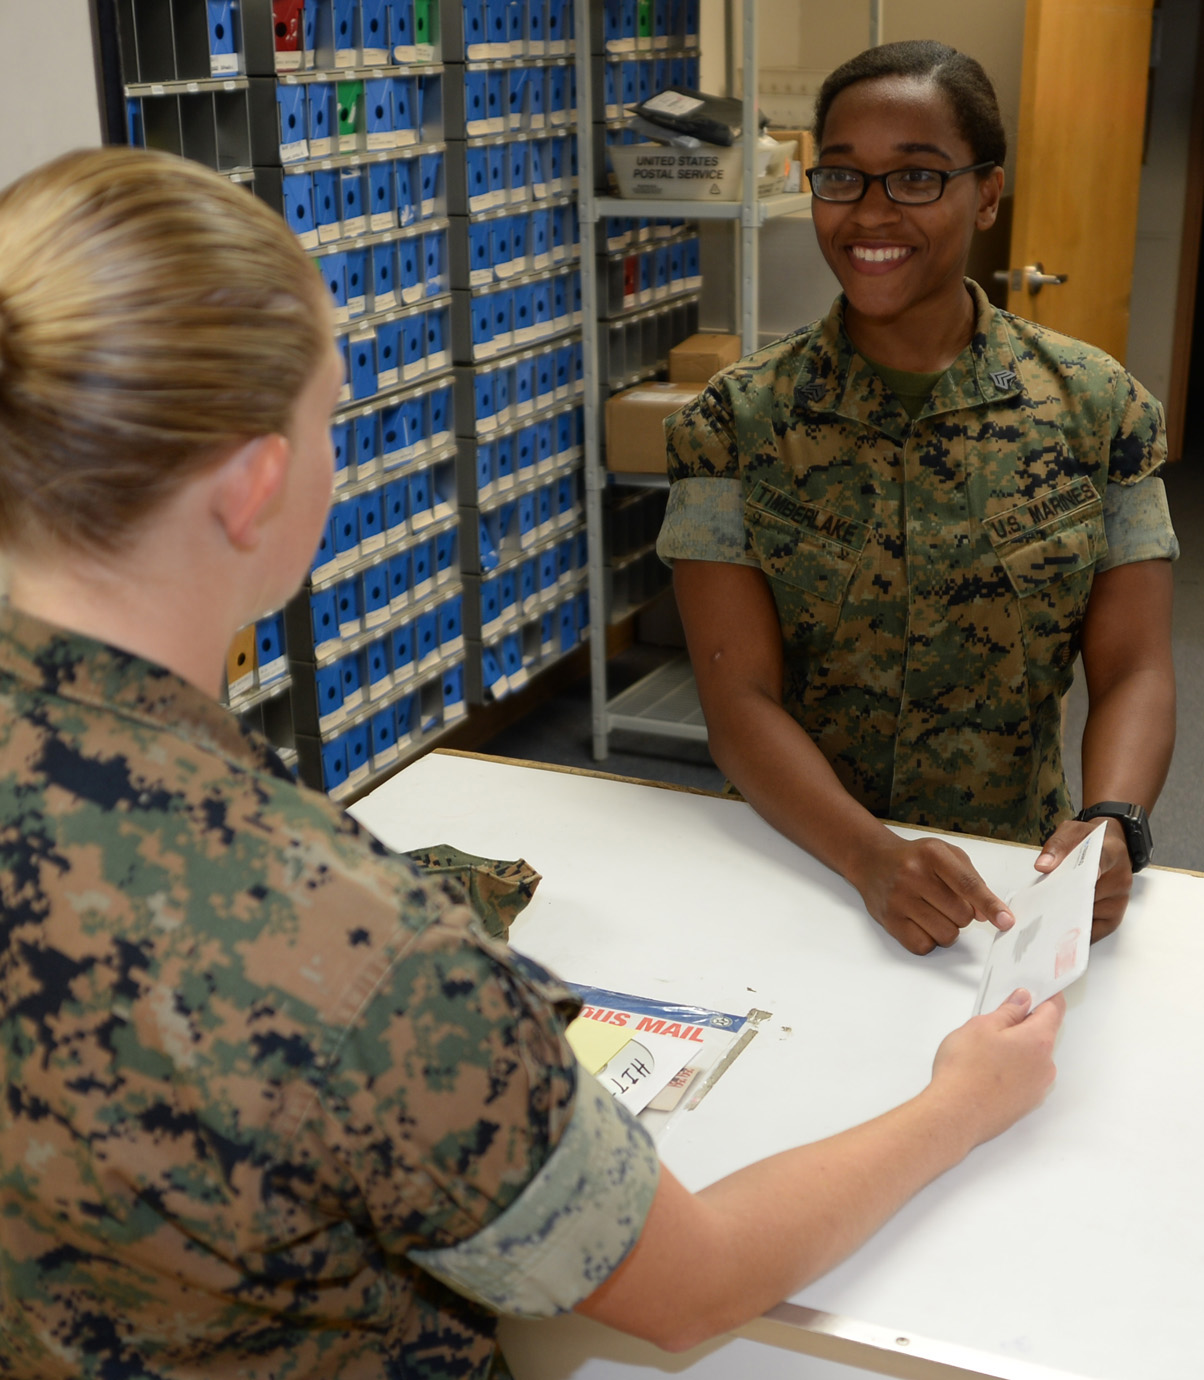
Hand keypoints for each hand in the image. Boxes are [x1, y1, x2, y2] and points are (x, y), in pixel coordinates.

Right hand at [849, 833, 1013, 955]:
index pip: (968, 885)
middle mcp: (913, 875)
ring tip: (933, 911)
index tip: (1005, 921)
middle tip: (946, 901)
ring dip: (948, 928)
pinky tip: (921, 922)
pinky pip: (924, 946)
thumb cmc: (915, 858)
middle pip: (961, 915)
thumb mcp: (946, 854)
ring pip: (946, 934)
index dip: (989, 905)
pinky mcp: (889, 921)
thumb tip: (987, 915)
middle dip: (963, 914)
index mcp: (932, 855)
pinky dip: (930, 939)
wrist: (872, 860)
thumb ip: (972, 880)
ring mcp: (899, 899)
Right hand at [928, 989, 1064, 1146]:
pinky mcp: (1025, 1104)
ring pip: (1032, 1057)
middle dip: (1023, 1024)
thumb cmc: (965, 1070)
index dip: (1048, 995)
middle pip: (1042, 1035)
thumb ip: (1007, 1011)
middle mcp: (1045, 1066)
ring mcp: (1037, 1088)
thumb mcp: (981, 1026)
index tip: (1040, 988)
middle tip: (995, 1020)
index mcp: (1038, 1041)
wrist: (954, 1114)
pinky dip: (1012, 1069)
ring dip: (1016, 1049)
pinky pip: (1025, 1077)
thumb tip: (1023, 1000)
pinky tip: (986, 1070)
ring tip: (984, 1051)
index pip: (1054, 1010)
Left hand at [1035, 817, 1131, 941]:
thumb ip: (1058, 846)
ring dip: (1068, 917)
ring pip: (1091, 914)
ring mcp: (1119, 899)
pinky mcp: (1114, 917)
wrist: (1109, 847)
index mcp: (1111, 852)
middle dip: (1066, 899)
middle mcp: (1120, 878)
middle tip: (1041, 907)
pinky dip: (1076, 931)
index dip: (1095, 868)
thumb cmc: (1089, 841)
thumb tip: (1043, 866)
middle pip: (1091, 894)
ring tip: (1044, 920)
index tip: (1088, 875)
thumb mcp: (1072, 831)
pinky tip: (1058, 932)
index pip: (1103, 859)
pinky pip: (1095, 930)